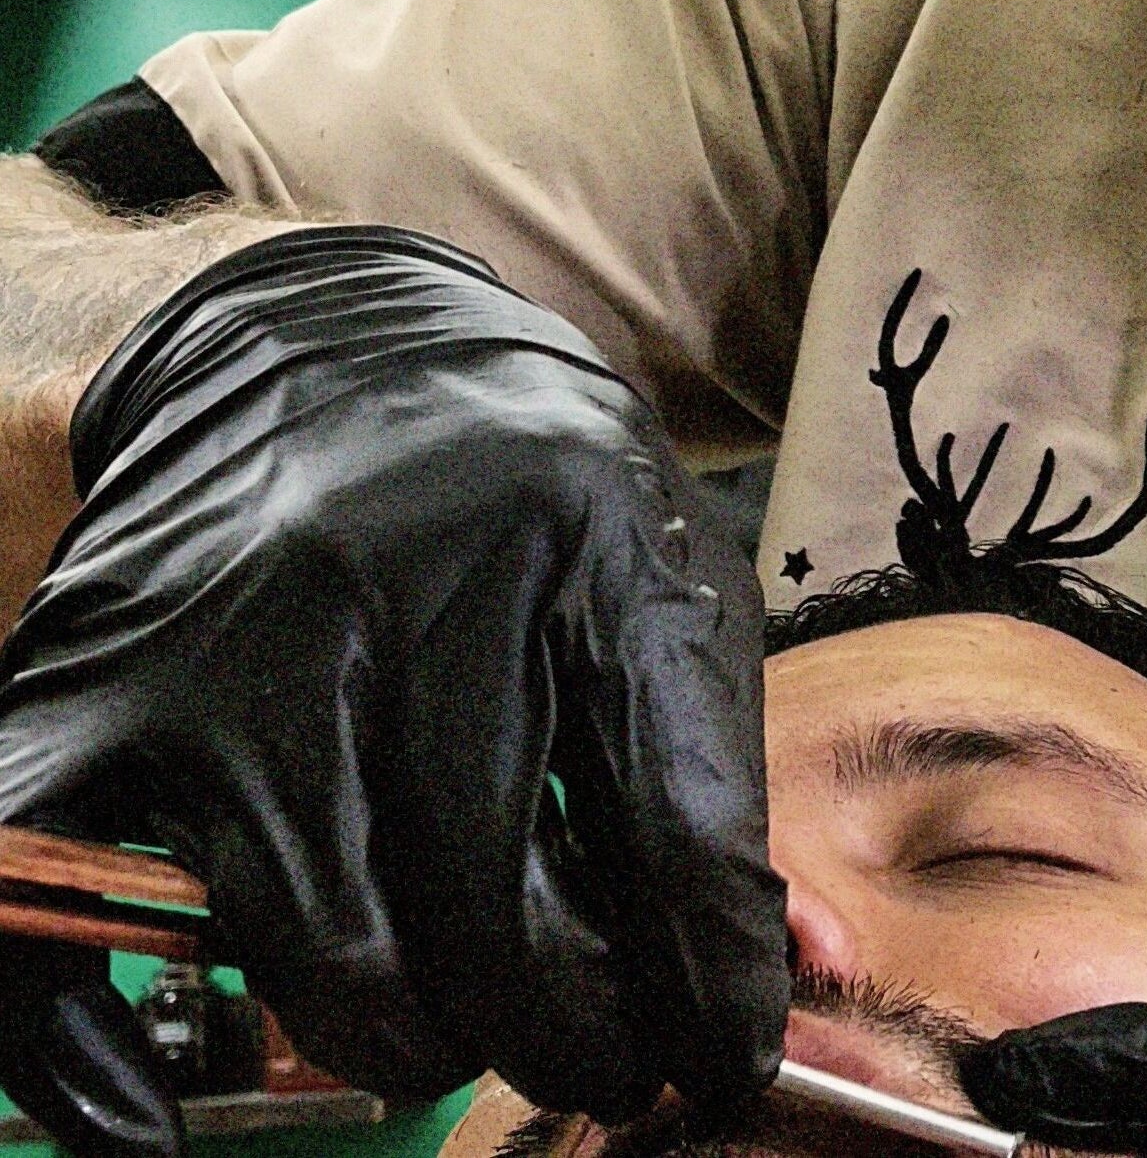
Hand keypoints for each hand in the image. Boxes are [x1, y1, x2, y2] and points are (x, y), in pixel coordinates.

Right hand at [0, 228, 788, 1157]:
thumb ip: (717, 771)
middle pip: (502, 911)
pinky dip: (115, 1052)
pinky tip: (189, 1085)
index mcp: (589, 542)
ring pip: (328, 946)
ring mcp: (238, 640)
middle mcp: (411, 583)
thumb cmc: (527, 488)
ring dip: (407, 1046)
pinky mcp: (98, 685)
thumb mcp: (662, 578)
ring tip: (449, 1032)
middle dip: (570, 1039)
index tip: (725, 1058)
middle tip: (596, 1060)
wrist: (317, 344)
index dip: (712, 981)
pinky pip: (70, 922)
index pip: (675, 824)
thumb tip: (793, 972)